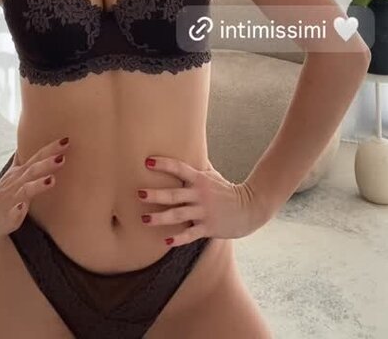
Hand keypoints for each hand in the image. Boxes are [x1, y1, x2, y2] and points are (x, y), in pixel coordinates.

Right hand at [0, 137, 69, 236]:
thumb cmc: (2, 193)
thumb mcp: (14, 173)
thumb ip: (22, 160)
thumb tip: (27, 145)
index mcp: (22, 173)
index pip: (38, 157)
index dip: (51, 149)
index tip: (66, 139)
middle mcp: (18, 183)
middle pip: (33, 171)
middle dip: (47, 163)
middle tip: (62, 156)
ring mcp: (12, 199)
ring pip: (25, 190)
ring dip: (37, 185)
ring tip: (50, 180)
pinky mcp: (7, 216)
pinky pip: (12, 214)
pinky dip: (17, 211)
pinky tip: (21, 208)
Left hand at [137, 155, 268, 245]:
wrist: (248, 208)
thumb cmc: (226, 190)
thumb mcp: (213, 175)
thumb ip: (199, 166)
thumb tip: (189, 147)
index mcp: (200, 180)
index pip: (179, 169)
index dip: (163, 164)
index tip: (147, 162)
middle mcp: (200, 195)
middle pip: (174, 194)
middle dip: (156, 195)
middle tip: (139, 194)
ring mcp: (203, 212)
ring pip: (178, 215)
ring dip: (160, 218)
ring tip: (144, 219)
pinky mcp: (207, 228)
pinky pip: (190, 234)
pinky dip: (178, 238)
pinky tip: (166, 241)